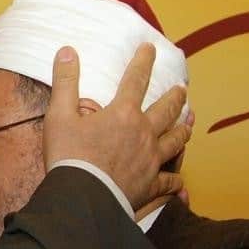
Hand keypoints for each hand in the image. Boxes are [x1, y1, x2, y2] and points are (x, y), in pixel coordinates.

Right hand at [41, 44, 190, 210]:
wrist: (81, 199)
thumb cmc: (69, 157)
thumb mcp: (59, 115)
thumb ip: (65, 82)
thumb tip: (66, 51)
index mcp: (123, 114)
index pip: (136, 79)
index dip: (143, 61)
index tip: (150, 49)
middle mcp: (144, 133)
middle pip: (167, 110)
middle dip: (175, 97)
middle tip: (182, 89)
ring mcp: (151, 160)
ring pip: (175, 141)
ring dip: (183, 130)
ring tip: (189, 123)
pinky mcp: (151, 185)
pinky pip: (170, 181)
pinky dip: (176, 180)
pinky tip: (181, 182)